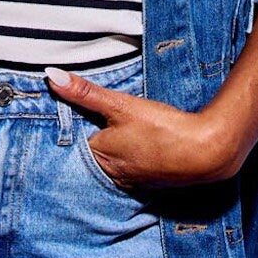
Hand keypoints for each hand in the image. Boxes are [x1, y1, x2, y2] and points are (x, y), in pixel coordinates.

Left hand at [44, 67, 241, 188]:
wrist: (206, 151)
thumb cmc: (162, 128)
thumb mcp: (120, 104)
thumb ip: (85, 92)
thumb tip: (51, 75)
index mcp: (99, 157)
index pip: (74, 141)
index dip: (75, 124)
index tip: (75, 111)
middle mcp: (112, 175)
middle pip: (93, 152)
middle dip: (93, 136)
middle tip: (100, 118)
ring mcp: (133, 182)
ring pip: (113, 161)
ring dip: (115, 148)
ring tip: (121, 131)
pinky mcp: (152, 182)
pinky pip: (132, 169)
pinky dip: (132, 157)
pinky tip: (141, 145)